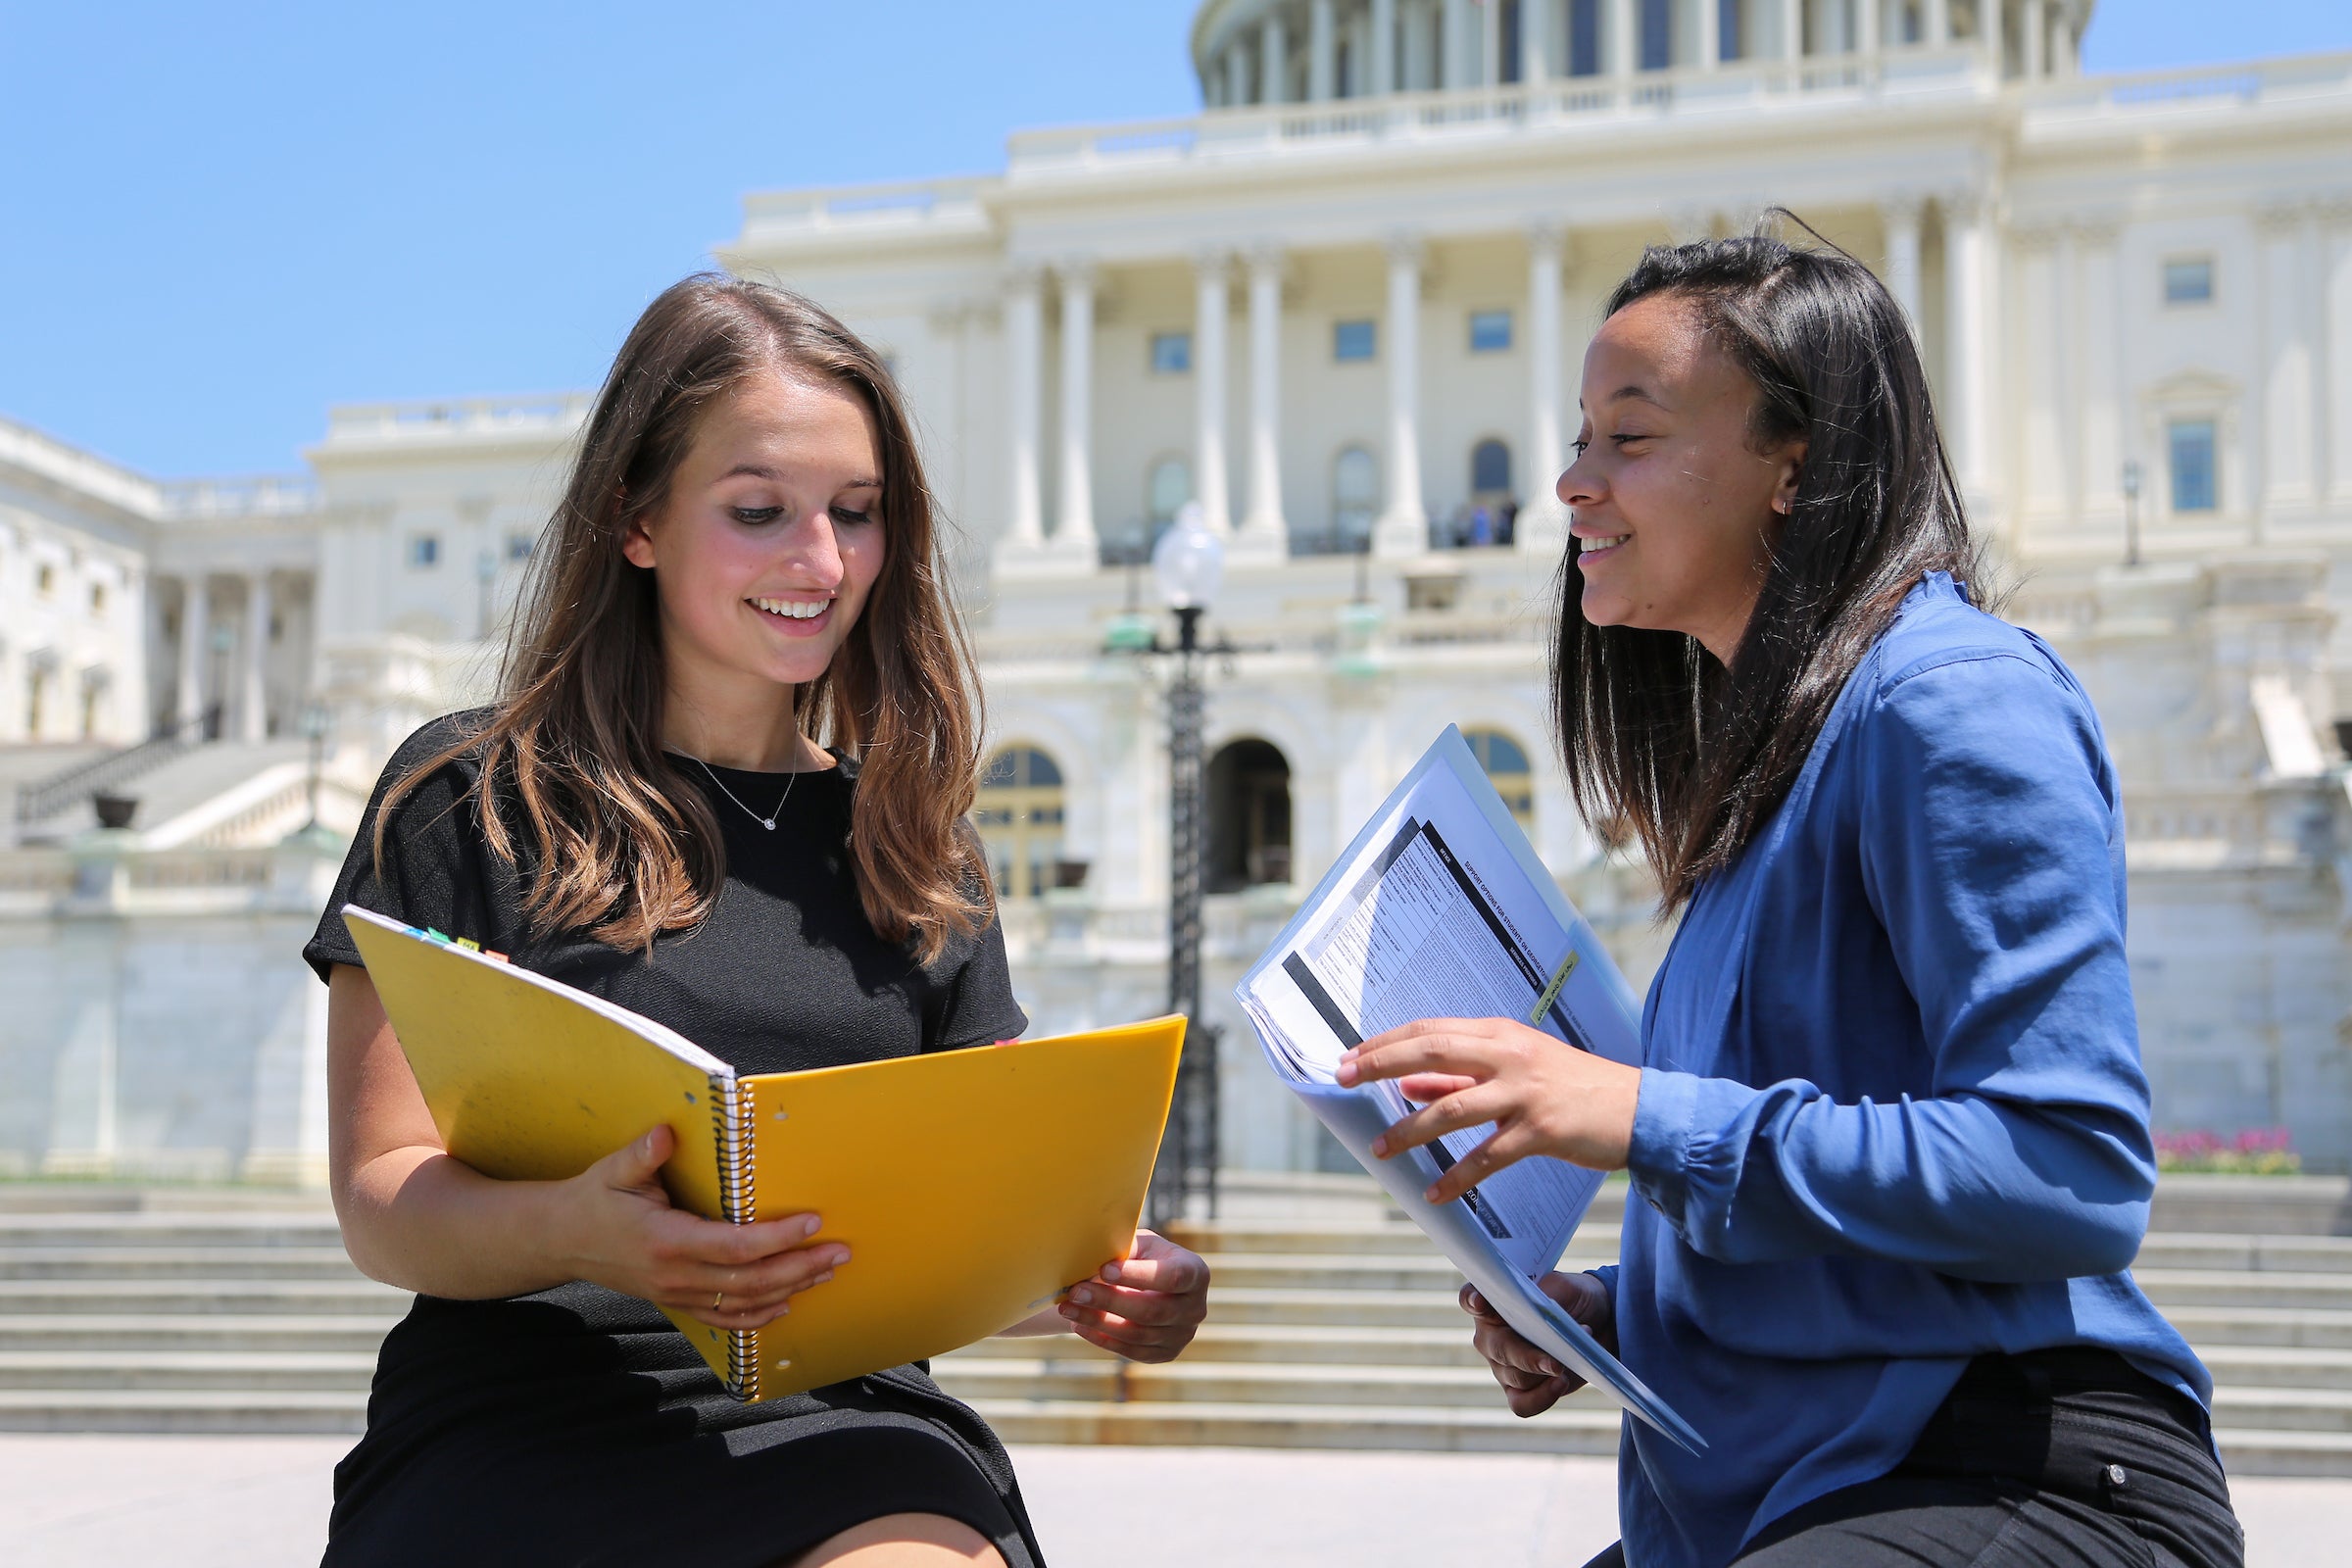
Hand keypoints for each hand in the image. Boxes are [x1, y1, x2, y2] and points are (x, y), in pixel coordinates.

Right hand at [551, 1124, 842, 1331]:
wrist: (561, 1241)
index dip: (777, 1238)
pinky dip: (758, 1316)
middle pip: (751, 1280)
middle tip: (840, 1251)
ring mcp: (678, 1294)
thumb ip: (644, 1153)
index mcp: (667, 1240)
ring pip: (744, 1302)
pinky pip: (724, 1318)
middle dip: (800, 1266)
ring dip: (790, 1288)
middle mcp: (677, 1275)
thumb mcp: (613, 1170)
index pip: (735, 1246)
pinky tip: (785, 1303)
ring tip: (827, 1272)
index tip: (813, 1223)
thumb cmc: (594, 1200)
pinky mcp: (678, 1301)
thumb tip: (668, 1132)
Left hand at [1058, 1229, 1209, 1362]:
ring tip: (1068, 1307)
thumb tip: (1093, 1250)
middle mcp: (1196, 1308)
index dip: (1138, 1275)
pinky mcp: (1165, 1354)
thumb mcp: (1140, 1245)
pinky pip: (1131, 1351)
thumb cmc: (1143, 1257)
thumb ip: (1124, 1247)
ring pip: (1137, 1334)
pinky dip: (1102, 1339)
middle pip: (1151, 1310)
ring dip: (1098, 1321)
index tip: (1104, 1269)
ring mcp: (1182, 1335)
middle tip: (1076, 1291)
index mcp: (1195, 1273)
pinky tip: (1079, 1324)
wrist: (1152, 1285)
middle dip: (1109, 1301)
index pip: (1171, 1277)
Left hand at [1336, 1016, 1641, 1203]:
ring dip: (1411, 1130)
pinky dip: (1458, 1176)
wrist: (1638, 1110)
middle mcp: (1509, 1055)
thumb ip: (1461, 1078)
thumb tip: (1407, 1085)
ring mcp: (1526, 1092)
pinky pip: (1488, 1156)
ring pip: (1454, 1107)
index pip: (1431, 1030)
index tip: (1349, 1057)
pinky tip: (1435, 1193)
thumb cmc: (1572, 1089)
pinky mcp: (1542, 1129)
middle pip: (1433, 1051)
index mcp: (1500, 1035)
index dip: (1385, 1042)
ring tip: (1381, 1149)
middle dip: (1382, 1064)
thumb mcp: (1515, 1072)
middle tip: (1344, 1079)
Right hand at [1463, 1270, 1614, 1417]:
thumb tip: (1542, 1319)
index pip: (1471, 1298)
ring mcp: (1502, 1365)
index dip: (1472, 1300)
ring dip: (1548, 1371)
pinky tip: (1560, 1383)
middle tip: (1555, 1362)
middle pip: (1497, 1348)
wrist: (1597, 1322)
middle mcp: (1491, 1335)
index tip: (1480, 1302)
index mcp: (1494, 1301)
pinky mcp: (1520, 1390)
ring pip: (1515, 1377)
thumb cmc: (1573, 1298)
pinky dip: (1542, 1398)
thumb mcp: (1565, 1288)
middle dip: (1526, 1357)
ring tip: (1572, 1359)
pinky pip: (1521, 1403)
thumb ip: (1548, 1299)